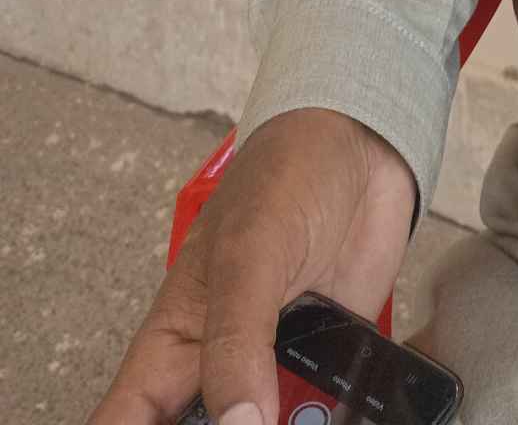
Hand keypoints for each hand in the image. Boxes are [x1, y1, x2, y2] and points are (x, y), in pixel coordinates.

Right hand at [88, 106, 416, 424]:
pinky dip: (331, 421)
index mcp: (174, 342)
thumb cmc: (287, 174)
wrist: (368, 143)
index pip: (126, 422)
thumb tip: (238, 424)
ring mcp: (275, 366)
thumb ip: (236, 340)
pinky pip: (322, 413)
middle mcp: (219, 365)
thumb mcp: (250, 251)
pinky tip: (342, 418)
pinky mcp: (328, 363)